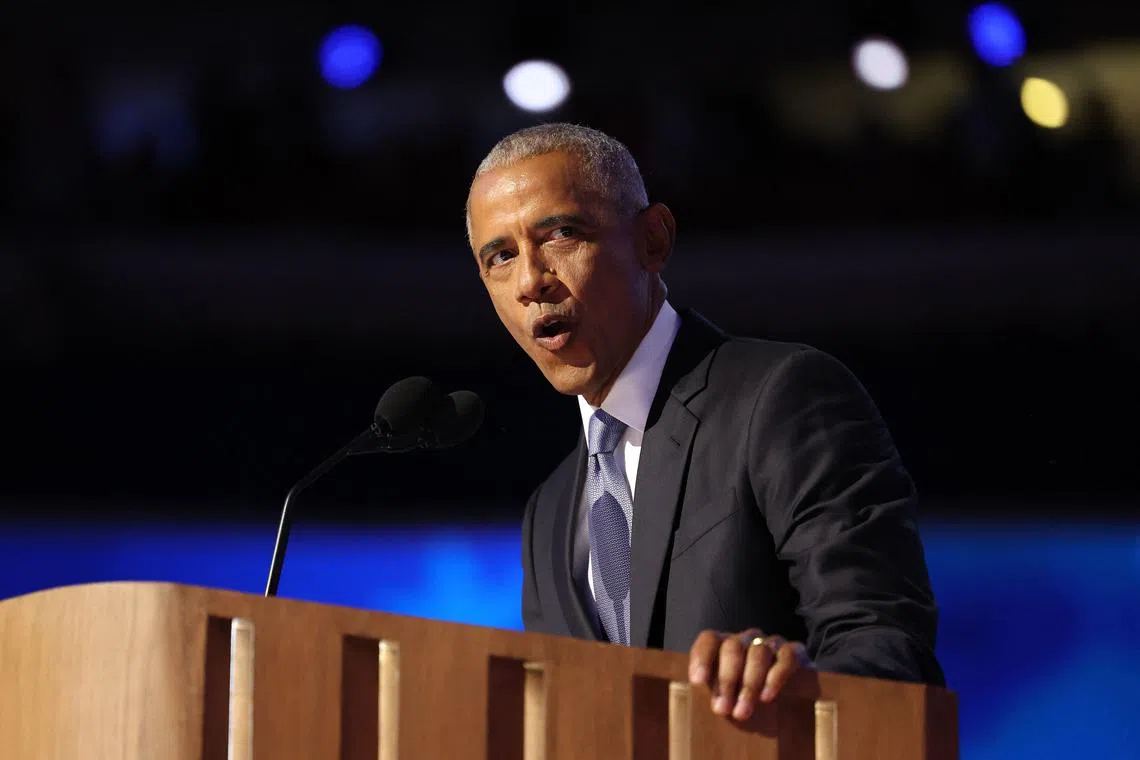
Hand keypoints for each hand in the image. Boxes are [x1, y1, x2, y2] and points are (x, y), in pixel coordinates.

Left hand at [688, 629, 811, 720]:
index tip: (698, 681)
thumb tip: (713, 706)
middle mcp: (747, 639)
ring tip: (742, 712)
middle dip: (726, 679)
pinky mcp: (795, 652)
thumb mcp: (729, 694)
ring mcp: (771, 643)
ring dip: (749, 684)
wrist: (790, 695)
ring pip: (758, 653)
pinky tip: (766, 697)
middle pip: (733, 647)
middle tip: (723, 709)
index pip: (710, 639)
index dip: (702, 657)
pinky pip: (786, 657)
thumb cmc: (747, 696)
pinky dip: (775, 677)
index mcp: (726, 645)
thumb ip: (717, 693)